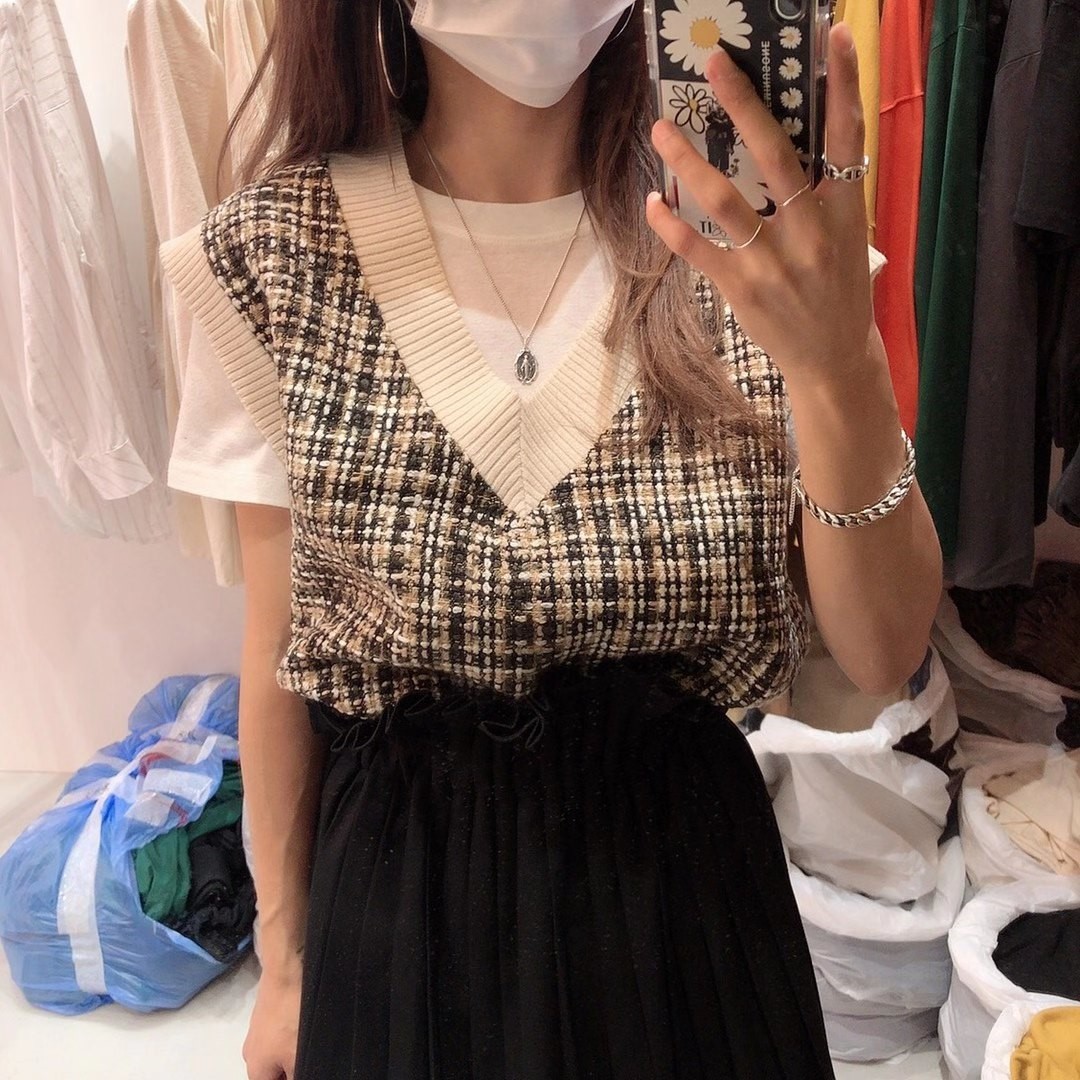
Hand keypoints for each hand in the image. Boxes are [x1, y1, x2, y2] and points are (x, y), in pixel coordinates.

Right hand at [243, 968, 302, 1079]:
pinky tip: (304, 1026)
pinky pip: (280, 1034)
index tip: (306, 1068)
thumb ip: (296, 1075)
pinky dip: (292, 1035)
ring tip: (310, 1042)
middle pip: (273, 1072)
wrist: (286, 972)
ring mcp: (258, 1031)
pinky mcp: (267, 1014)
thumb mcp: (297, 1057)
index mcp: (255, 1070)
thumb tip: (294, 1075)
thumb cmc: (291, 1018)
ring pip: (278, 1052)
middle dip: (291, 1068)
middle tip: (310, 1056)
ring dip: (293, 1052)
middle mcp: (251, 1053)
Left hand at [646, 25, 872, 392]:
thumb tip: (785, 141)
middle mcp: (810, 230)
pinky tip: (654, 201)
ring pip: (724, 199)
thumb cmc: (838, 291)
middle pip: (774, 154)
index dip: (844, 83)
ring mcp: (773, 261)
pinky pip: (698, 249)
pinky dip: (671, 225)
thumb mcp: (847, 238)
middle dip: (743, 104)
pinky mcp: (742, 288)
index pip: (848, 136)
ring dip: (688, 160)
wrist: (833, 359)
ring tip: (661, 129)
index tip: (836, 34)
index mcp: (846, 211)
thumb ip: (824, 194)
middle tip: (715, 64)